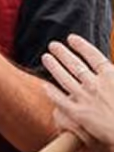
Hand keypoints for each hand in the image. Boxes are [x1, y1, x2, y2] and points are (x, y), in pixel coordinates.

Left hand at [43, 34, 113, 151]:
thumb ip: (113, 74)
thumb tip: (109, 68)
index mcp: (111, 75)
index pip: (93, 56)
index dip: (81, 46)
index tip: (72, 38)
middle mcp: (95, 84)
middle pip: (75, 64)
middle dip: (62, 53)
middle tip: (53, 45)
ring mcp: (85, 98)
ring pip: (64, 78)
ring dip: (54, 66)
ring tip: (45, 57)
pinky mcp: (78, 113)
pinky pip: (60, 99)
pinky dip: (51, 91)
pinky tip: (45, 85)